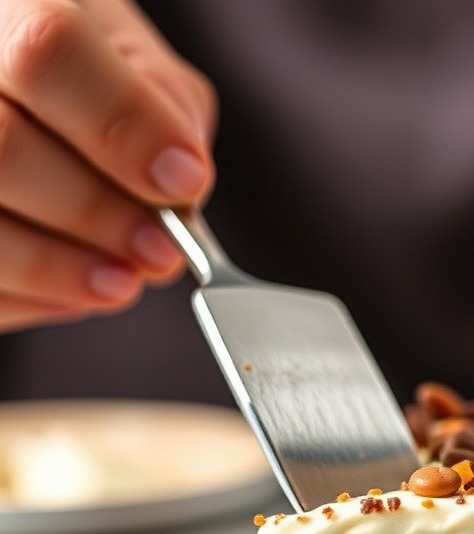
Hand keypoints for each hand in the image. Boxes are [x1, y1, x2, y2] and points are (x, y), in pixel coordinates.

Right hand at [0, 0, 215, 330]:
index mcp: (1, 6)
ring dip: (64, 268)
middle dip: (99, 214)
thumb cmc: (78, 71)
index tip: (185, 180)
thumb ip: (162, 104)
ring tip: (125, 280)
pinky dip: (36, 294)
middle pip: (4, 148)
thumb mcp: (127, 56)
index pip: (47, 53)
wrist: (15, 87)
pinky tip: (75, 283)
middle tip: (164, 250)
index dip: (125, 128)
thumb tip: (179, 184)